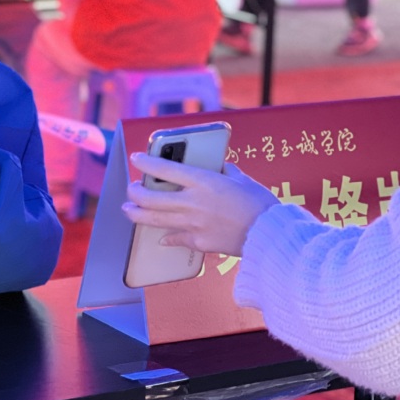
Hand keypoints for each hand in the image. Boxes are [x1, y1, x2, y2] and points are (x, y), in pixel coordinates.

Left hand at [122, 155, 278, 257]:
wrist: (271, 234)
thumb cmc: (260, 204)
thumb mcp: (241, 179)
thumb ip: (224, 171)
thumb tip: (218, 167)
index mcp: (203, 181)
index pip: (164, 168)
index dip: (146, 162)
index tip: (136, 158)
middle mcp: (192, 201)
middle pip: (150, 198)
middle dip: (134, 192)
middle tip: (131, 189)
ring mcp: (193, 224)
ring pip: (154, 219)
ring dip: (136, 214)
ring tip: (128, 209)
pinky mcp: (199, 242)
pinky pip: (175, 239)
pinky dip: (167, 238)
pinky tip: (162, 238)